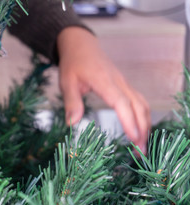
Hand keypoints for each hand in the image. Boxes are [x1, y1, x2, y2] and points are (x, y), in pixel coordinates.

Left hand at [57, 27, 150, 153]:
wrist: (81, 44)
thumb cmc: (73, 63)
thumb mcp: (66, 82)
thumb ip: (71, 102)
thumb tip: (72, 124)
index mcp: (104, 81)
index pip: (121, 102)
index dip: (129, 121)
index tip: (134, 139)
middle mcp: (118, 82)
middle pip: (138, 105)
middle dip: (142, 129)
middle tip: (140, 152)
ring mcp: (124, 82)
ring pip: (142, 103)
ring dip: (145, 124)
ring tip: (142, 144)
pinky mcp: (124, 84)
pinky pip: (139, 100)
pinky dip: (143, 116)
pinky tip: (140, 127)